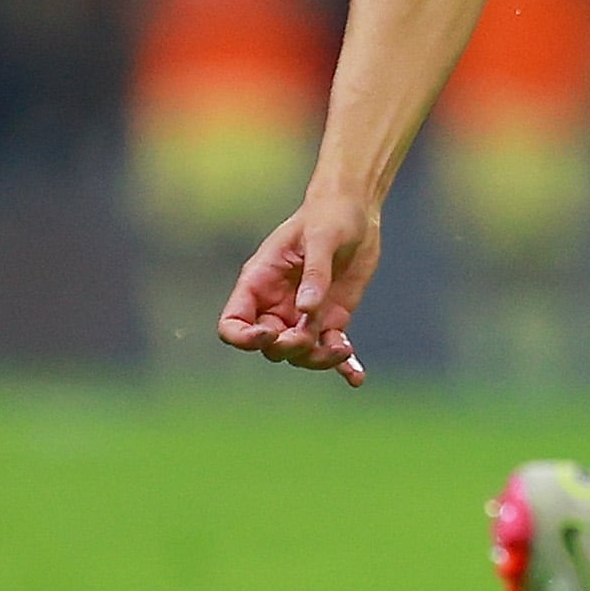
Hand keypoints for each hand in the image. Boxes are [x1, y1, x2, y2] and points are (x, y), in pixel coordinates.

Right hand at [221, 185, 381, 383]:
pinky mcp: (331, 319)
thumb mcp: (321, 237)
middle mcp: (277, 304)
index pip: (232, 323)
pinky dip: (343, 364)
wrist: (357, 213)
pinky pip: (330, 347)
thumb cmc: (330, 215)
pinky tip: (356, 378)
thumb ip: (315, 272)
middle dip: (287, 347)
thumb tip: (306, 310)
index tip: (269, 334)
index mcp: (259, 282)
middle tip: (308, 335)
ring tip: (342, 349)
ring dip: (317, 358)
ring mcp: (303, 315)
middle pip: (269, 346)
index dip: (243, 338)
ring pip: (299, 353)